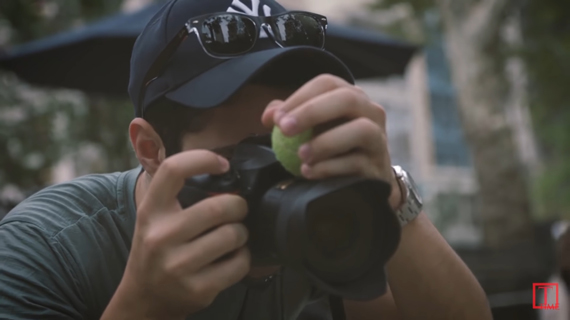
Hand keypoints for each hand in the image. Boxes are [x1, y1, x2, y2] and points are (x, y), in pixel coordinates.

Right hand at [105, 151, 250, 319]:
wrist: (143, 299)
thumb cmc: (155, 250)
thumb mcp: (154, 218)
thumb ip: (177, 196)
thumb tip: (224, 171)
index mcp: (150, 212)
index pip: (174, 170)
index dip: (204, 159)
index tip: (223, 165)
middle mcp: (160, 237)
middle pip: (219, 206)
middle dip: (239, 205)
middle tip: (238, 209)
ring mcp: (178, 266)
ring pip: (233, 235)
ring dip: (242, 232)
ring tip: (235, 235)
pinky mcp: (197, 289)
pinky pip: (239, 264)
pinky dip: (244, 257)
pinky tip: (233, 257)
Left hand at [262, 74, 401, 208]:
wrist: (364, 180)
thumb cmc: (333, 147)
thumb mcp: (312, 129)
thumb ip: (290, 117)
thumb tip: (270, 116)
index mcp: (351, 96)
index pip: (327, 84)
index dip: (300, 97)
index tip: (276, 118)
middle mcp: (370, 111)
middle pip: (347, 99)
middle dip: (312, 112)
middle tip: (284, 129)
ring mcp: (378, 139)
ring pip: (360, 130)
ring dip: (326, 142)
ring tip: (300, 155)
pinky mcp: (378, 166)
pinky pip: (357, 163)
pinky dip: (329, 167)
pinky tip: (309, 172)